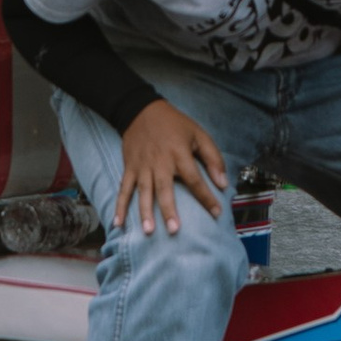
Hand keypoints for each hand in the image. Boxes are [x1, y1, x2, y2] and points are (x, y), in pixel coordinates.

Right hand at [115, 97, 227, 235]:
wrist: (141, 110)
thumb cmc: (175, 125)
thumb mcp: (199, 135)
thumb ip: (213, 158)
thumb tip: (223, 184)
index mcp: (179, 154)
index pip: (195, 179)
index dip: (206, 197)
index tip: (216, 212)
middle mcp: (160, 162)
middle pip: (165, 189)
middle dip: (169, 210)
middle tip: (174, 229)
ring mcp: (142, 166)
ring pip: (143, 192)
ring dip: (145, 211)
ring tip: (148, 230)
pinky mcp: (129, 168)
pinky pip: (124, 189)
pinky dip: (119, 206)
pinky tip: (118, 223)